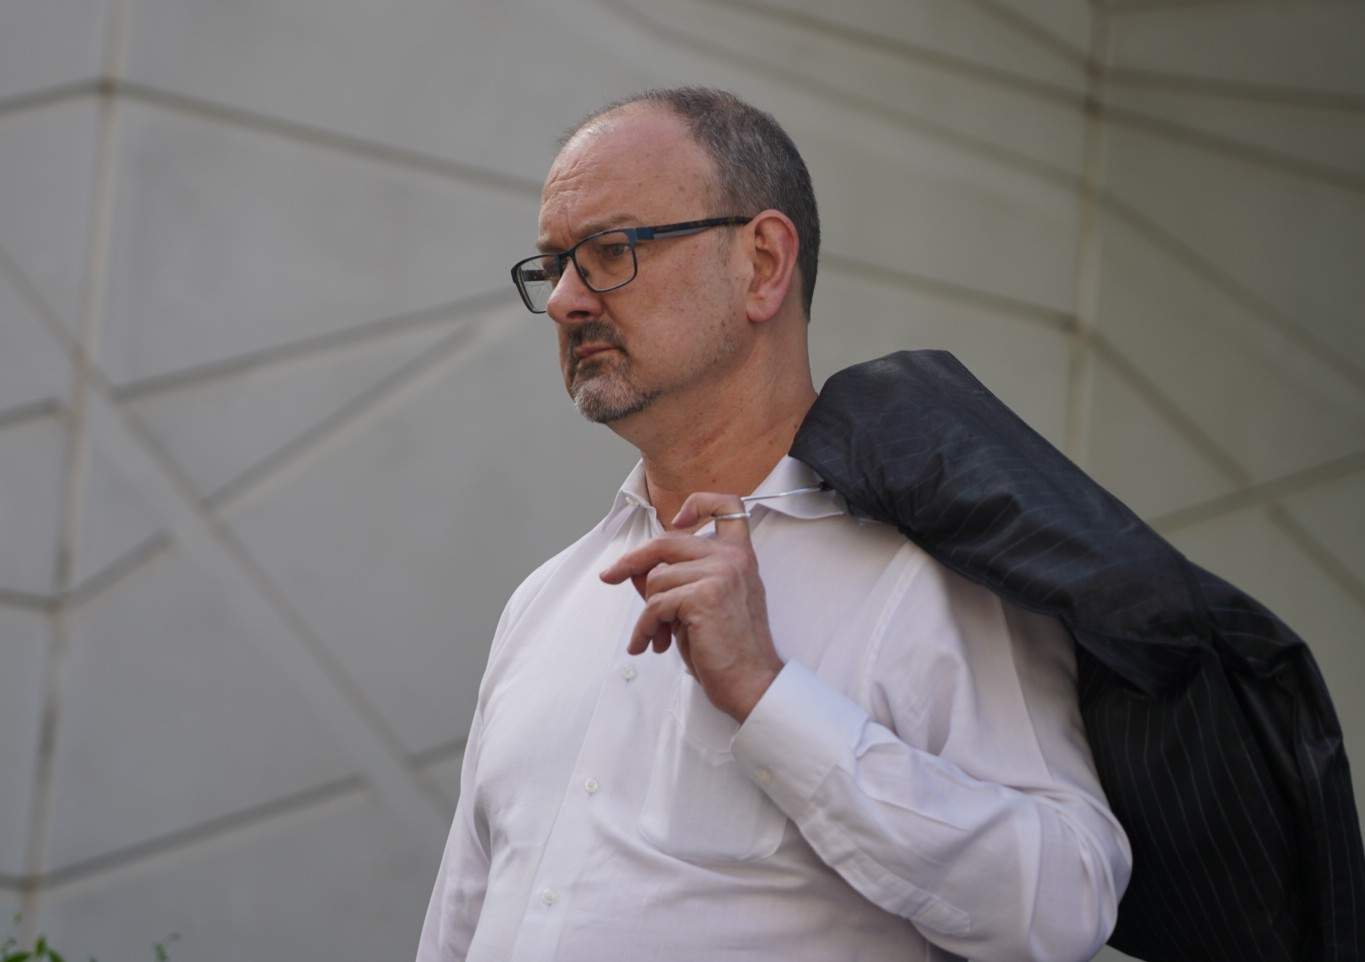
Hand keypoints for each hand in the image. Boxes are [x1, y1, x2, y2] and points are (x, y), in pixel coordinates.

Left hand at [599, 491, 783, 721]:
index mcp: (739, 556)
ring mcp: (720, 573)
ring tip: (656, 636)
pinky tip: (650, 645)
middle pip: (667, 542)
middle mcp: (733, 558)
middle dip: (632, 561)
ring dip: (648, 613)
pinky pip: (655, 605)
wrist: (751, 682)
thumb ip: (675, 579)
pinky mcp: (704, 595)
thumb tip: (634, 569)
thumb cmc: (728, 648)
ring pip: (656, 579)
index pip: (728, 506)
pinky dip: (646, 627)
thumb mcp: (699, 604)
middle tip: (610, 576)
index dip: (699, 503)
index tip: (678, 521)